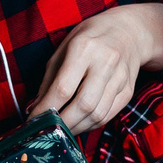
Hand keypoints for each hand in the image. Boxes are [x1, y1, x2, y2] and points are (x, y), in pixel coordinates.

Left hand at [28, 3, 162, 135]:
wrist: (128, 31)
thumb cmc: (90, 38)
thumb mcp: (64, 49)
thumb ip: (50, 79)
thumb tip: (36, 107)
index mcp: (84, 48)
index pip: (63, 88)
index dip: (46, 109)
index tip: (33, 120)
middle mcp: (106, 62)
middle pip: (83, 105)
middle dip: (62, 123)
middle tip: (48, 131)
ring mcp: (121, 78)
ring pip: (98, 114)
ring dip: (76, 127)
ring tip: (62, 129)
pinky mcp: (129, 90)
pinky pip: (108, 115)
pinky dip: (91, 124)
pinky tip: (79, 123)